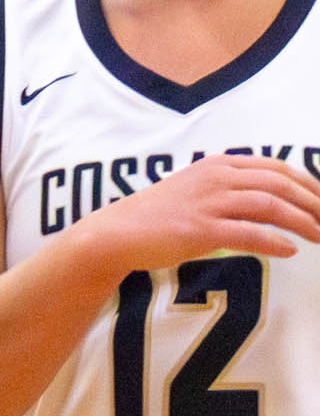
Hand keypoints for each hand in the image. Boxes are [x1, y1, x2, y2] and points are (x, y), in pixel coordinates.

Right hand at [69, 152, 319, 276]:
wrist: (115, 233)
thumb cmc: (156, 215)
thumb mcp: (197, 191)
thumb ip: (231, 192)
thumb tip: (270, 206)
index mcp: (218, 165)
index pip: (275, 167)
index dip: (306, 182)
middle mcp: (216, 178)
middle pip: (279, 184)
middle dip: (312, 202)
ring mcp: (208, 203)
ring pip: (270, 205)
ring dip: (301, 221)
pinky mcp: (199, 230)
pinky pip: (248, 234)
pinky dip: (274, 241)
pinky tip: (289, 250)